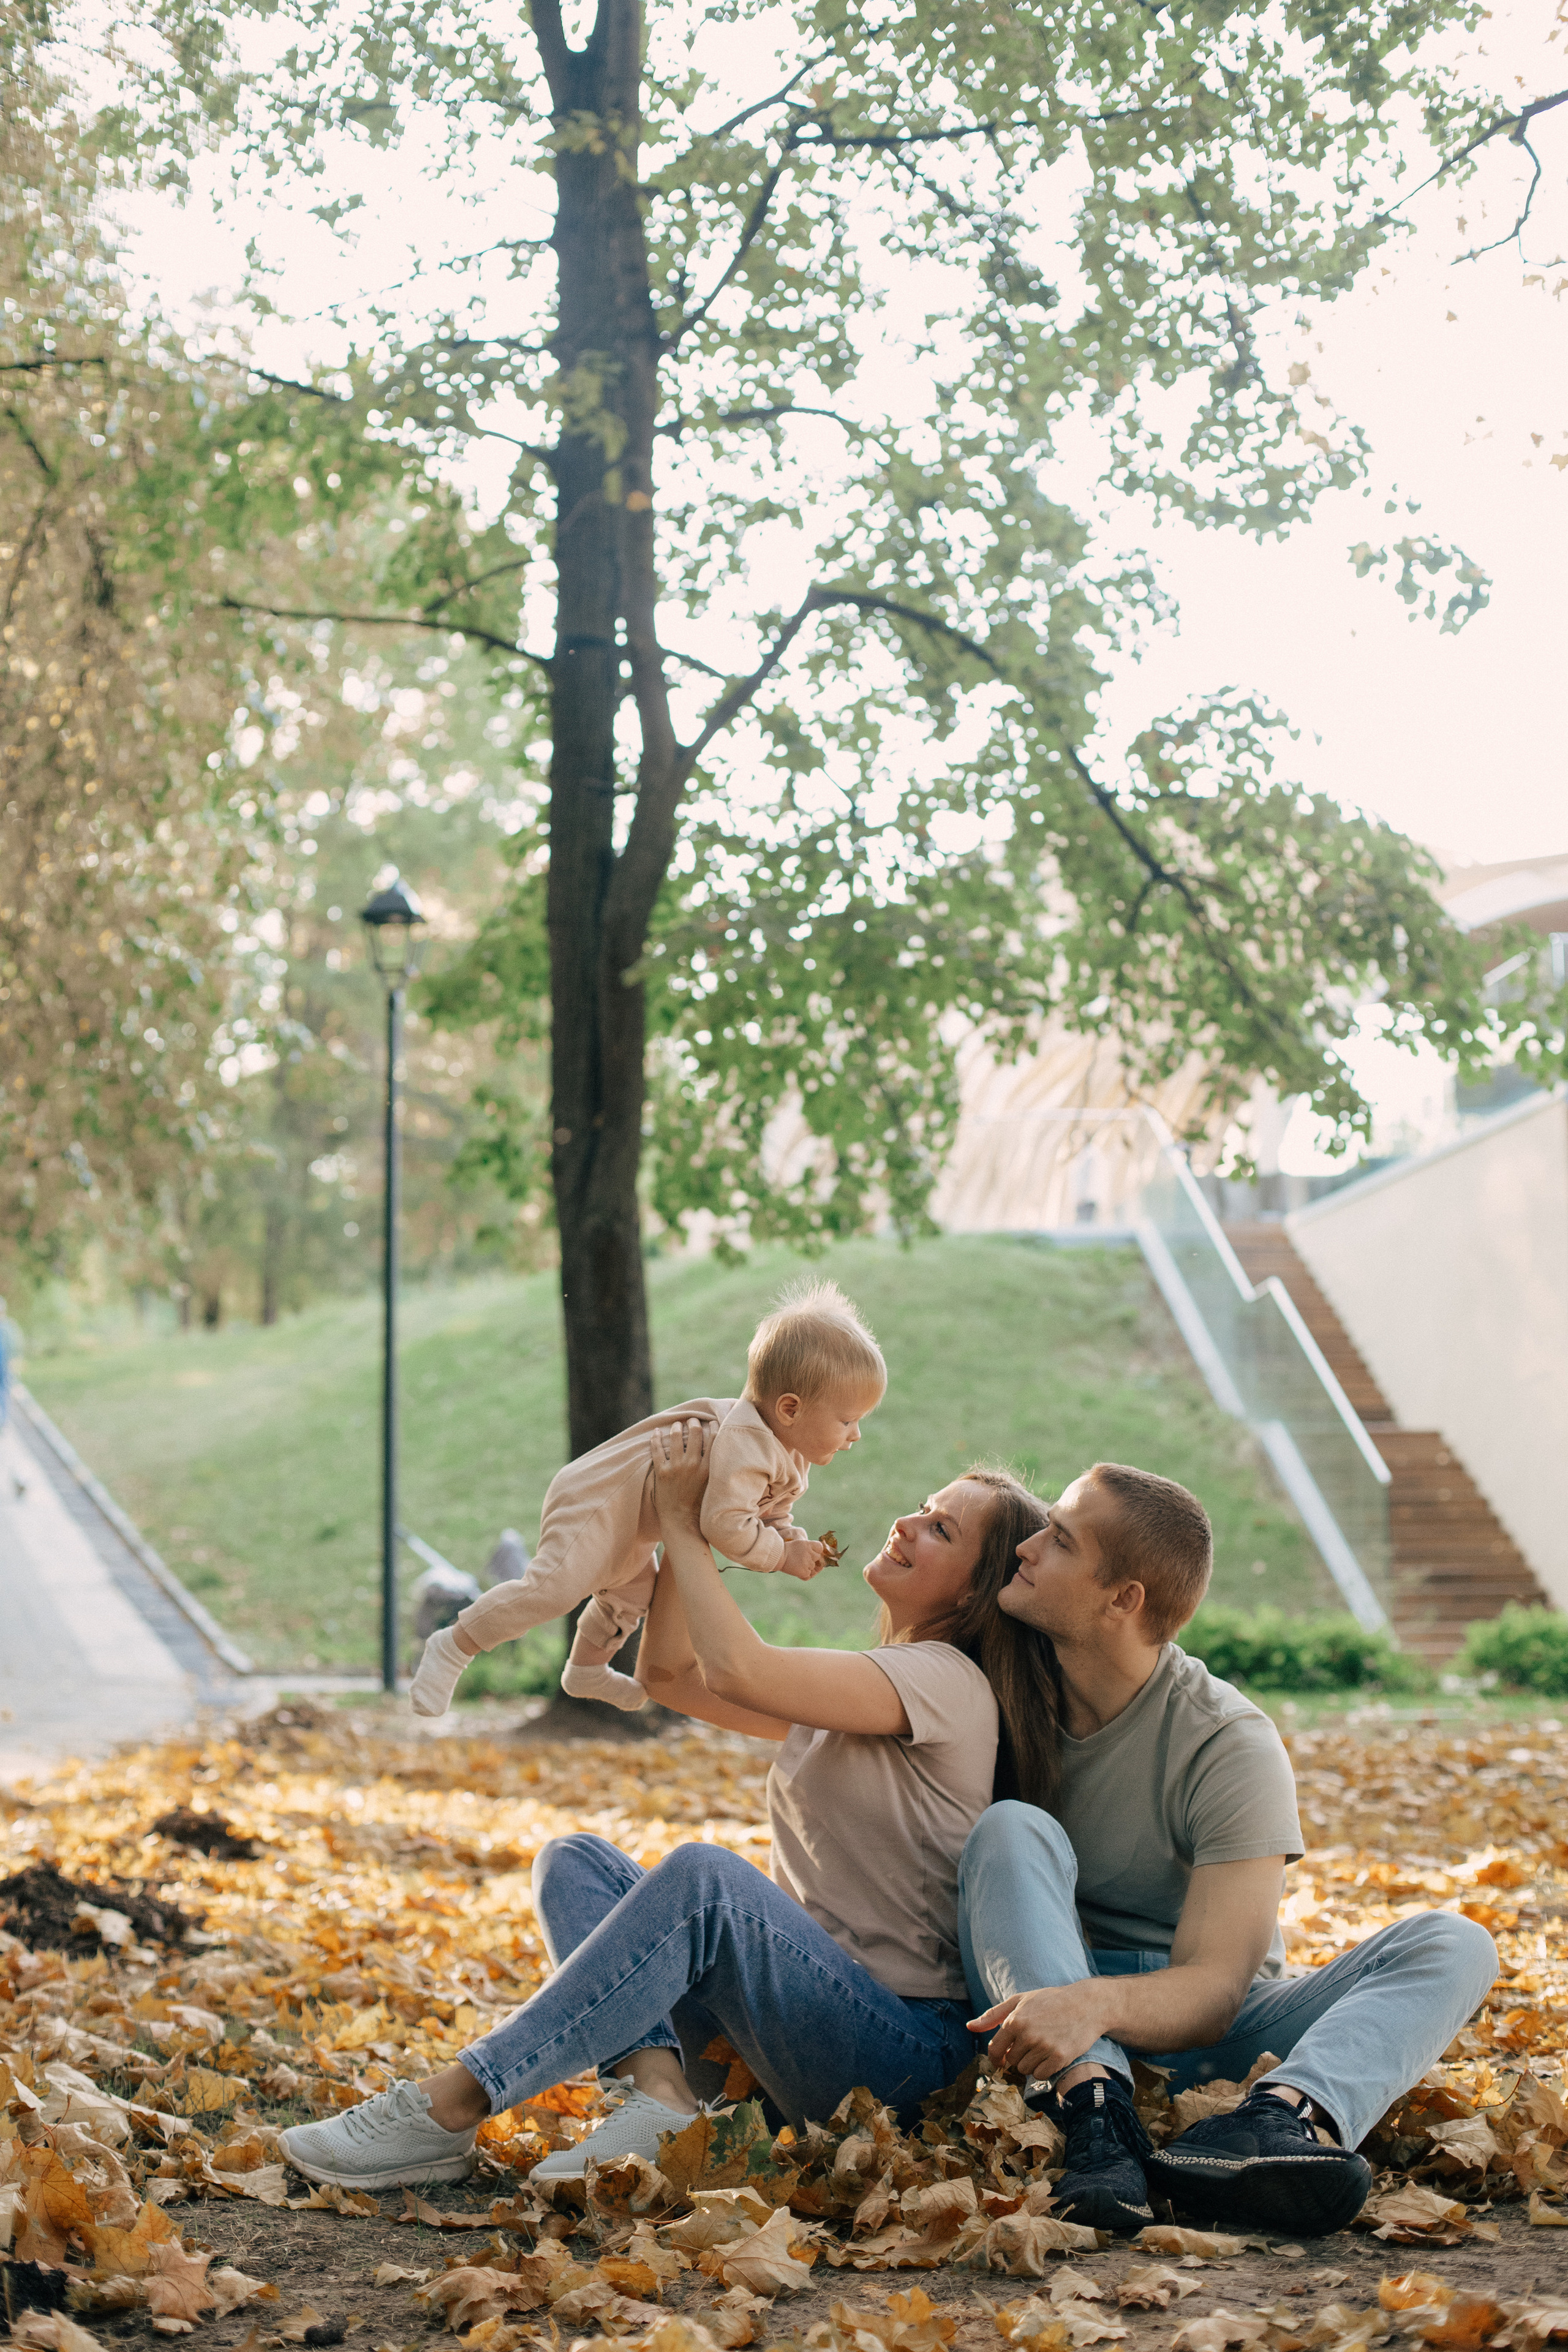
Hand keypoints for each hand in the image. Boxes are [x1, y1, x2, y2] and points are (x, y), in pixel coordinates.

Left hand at [651, 1417, 710, 1528]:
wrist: (682, 1522)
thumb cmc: (701, 1505)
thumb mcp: (713, 1484)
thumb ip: (716, 1467)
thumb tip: (721, 1450)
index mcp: (708, 1467)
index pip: (713, 1437)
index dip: (712, 1425)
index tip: (710, 1421)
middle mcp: (693, 1464)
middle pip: (695, 1432)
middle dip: (693, 1422)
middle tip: (692, 1420)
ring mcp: (676, 1467)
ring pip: (675, 1437)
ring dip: (677, 1427)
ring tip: (677, 1424)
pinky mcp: (662, 1472)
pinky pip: (657, 1449)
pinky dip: (655, 1438)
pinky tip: (656, 1432)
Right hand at [777, 1536, 826, 1580]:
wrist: (777, 1557)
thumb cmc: (787, 1550)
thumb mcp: (800, 1543)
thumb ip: (811, 1548)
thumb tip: (821, 1558)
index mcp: (808, 1544)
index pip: (820, 1548)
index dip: (816, 1550)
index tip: (810, 1551)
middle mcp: (809, 1553)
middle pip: (817, 1557)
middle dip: (811, 1559)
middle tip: (800, 1558)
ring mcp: (807, 1563)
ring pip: (813, 1567)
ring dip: (807, 1567)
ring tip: (797, 1564)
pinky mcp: (804, 1572)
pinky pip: (809, 1575)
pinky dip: (804, 1574)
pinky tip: (797, 1570)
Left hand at [967, 1983, 1111, 2080]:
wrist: (1086, 2005)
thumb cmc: (1050, 2001)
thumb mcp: (1020, 2000)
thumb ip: (993, 2015)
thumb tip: (969, 2026)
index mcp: (1014, 2020)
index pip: (995, 2050)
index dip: (997, 2056)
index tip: (1003, 2058)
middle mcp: (1027, 2035)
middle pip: (1011, 2061)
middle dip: (1019, 2055)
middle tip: (1033, 2042)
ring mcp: (1043, 2047)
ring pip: (1025, 2070)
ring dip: (1032, 2063)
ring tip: (1044, 2046)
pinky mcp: (1059, 2058)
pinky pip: (1041, 2075)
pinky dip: (1044, 2069)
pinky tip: (1052, 2054)